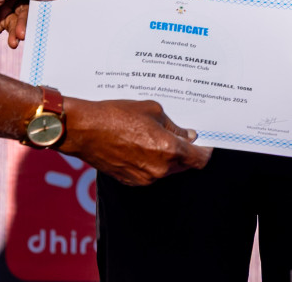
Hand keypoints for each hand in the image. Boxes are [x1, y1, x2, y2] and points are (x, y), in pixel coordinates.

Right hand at [61, 97, 211, 184]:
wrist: (85, 129)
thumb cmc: (116, 115)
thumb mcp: (151, 110)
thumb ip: (173, 125)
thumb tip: (186, 135)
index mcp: (169, 150)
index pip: (200, 159)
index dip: (205, 151)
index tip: (205, 143)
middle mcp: (160, 169)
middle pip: (184, 165)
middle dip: (184, 151)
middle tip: (178, 134)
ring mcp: (145, 178)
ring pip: (167, 170)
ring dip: (167, 156)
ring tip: (153, 136)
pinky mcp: (131, 181)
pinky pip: (150, 173)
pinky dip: (151, 162)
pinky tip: (139, 145)